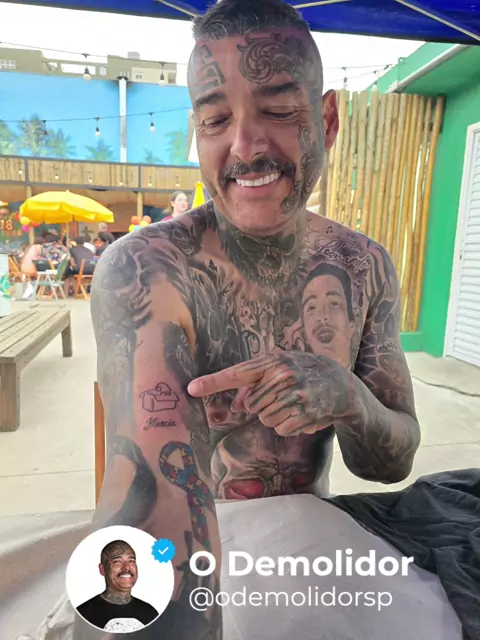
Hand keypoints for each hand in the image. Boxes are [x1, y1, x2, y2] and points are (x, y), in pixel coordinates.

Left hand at [188, 352, 352, 436]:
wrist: (341, 385)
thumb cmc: (304, 373)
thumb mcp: (280, 369)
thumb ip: (255, 384)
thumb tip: (236, 405)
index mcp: (272, 362)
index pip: (236, 373)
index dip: (212, 382)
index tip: (191, 388)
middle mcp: (281, 376)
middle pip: (251, 405)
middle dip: (263, 404)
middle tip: (283, 395)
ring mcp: (293, 395)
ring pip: (265, 418)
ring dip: (277, 416)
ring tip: (294, 403)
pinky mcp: (303, 414)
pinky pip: (280, 428)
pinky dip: (289, 425)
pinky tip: (303, 413)